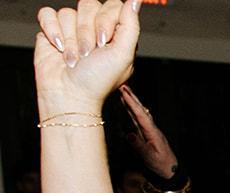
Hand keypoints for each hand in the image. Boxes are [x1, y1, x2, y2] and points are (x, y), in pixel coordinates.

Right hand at [35, 0, 140, 114]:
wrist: (68, 94)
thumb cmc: (98, 80)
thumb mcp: (122, 54)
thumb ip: (130, 25)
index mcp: (116, 33)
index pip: (113, 6)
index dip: (106, 21)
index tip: (104, 42)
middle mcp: (95, 28)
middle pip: (89, 5)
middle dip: (87, 32)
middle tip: (88, 54)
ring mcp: (72, 28)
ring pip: (68, 12)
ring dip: (70, 39)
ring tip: (74, 58)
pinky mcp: (51, 30)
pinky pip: (48, 14)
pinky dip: (52, 31)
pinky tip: (57, 48)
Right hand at [117, 83, 175, 177]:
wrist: (171, 171)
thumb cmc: (162, 165)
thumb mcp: (150, 157)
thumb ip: (139, 146)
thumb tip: (128, 134)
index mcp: (152, 132)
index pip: (140, 115)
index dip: (132, 103)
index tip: (124, 91)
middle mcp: (151, 129)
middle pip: (140, 110)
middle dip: (132, 98)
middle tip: (123, 85)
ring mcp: (149, 131)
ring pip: (139, 114)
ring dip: (132, 102)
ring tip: (124, 91)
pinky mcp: (147, 135)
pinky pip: (138, 120)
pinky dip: (132, 111)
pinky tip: (128, 106)